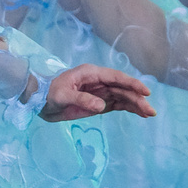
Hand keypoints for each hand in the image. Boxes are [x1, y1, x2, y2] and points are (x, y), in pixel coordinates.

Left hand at [40, 65, 157, 120]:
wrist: (37, 102)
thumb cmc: (47, 94)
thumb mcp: (62, 96)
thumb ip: (82, 100)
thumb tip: (102, 106)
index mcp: (92, 74)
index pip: (116, 77)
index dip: (132, 84)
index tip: (145, 92)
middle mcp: (99, 81)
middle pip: (123, 89)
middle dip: (137, 98)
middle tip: (150, 111)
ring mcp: (100, 92)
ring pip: (123, 97)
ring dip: (136, 105)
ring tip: (149, 114)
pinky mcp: (99, 103)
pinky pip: (118, 105)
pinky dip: (129, 109)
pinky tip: (140, 114)